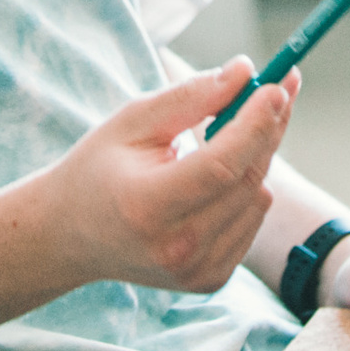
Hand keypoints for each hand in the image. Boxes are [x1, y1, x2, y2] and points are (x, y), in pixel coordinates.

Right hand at [39, 56, 293, 293]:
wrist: (70, 236)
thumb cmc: (98, 168)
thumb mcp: (133, 121)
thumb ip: (191, 97)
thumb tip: (246, 71)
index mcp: (148, 207)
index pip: (221, 165)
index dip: (255, 123)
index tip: (276, 86)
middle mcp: (177, 248)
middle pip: (246, 179)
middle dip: (267, 128)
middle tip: (279, 87)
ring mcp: (197, 271)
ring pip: (257, 197)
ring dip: (257, 156)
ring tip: (231, 130)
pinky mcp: (211, 279)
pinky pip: (251, 219)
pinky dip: (246, 188)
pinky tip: (219, 173)